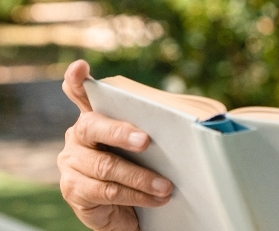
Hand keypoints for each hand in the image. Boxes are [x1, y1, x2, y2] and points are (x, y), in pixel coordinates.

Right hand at [57, 60, 173, 230]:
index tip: (81, 67)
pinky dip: (136, 195)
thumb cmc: (142, 167)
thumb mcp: (150, 145)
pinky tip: (157, 198)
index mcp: (95, 116)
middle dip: (120, 132)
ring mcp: (72, 163)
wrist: (128, 211)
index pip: (80, 93)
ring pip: (106, 166)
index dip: (77, 81)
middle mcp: (77, 135)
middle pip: (92, 126)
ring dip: (140, 177)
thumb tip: (206, 114)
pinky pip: (107, 192)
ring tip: (166, 186)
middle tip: (146, 141)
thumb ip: (160, 125)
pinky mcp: (74, 190)